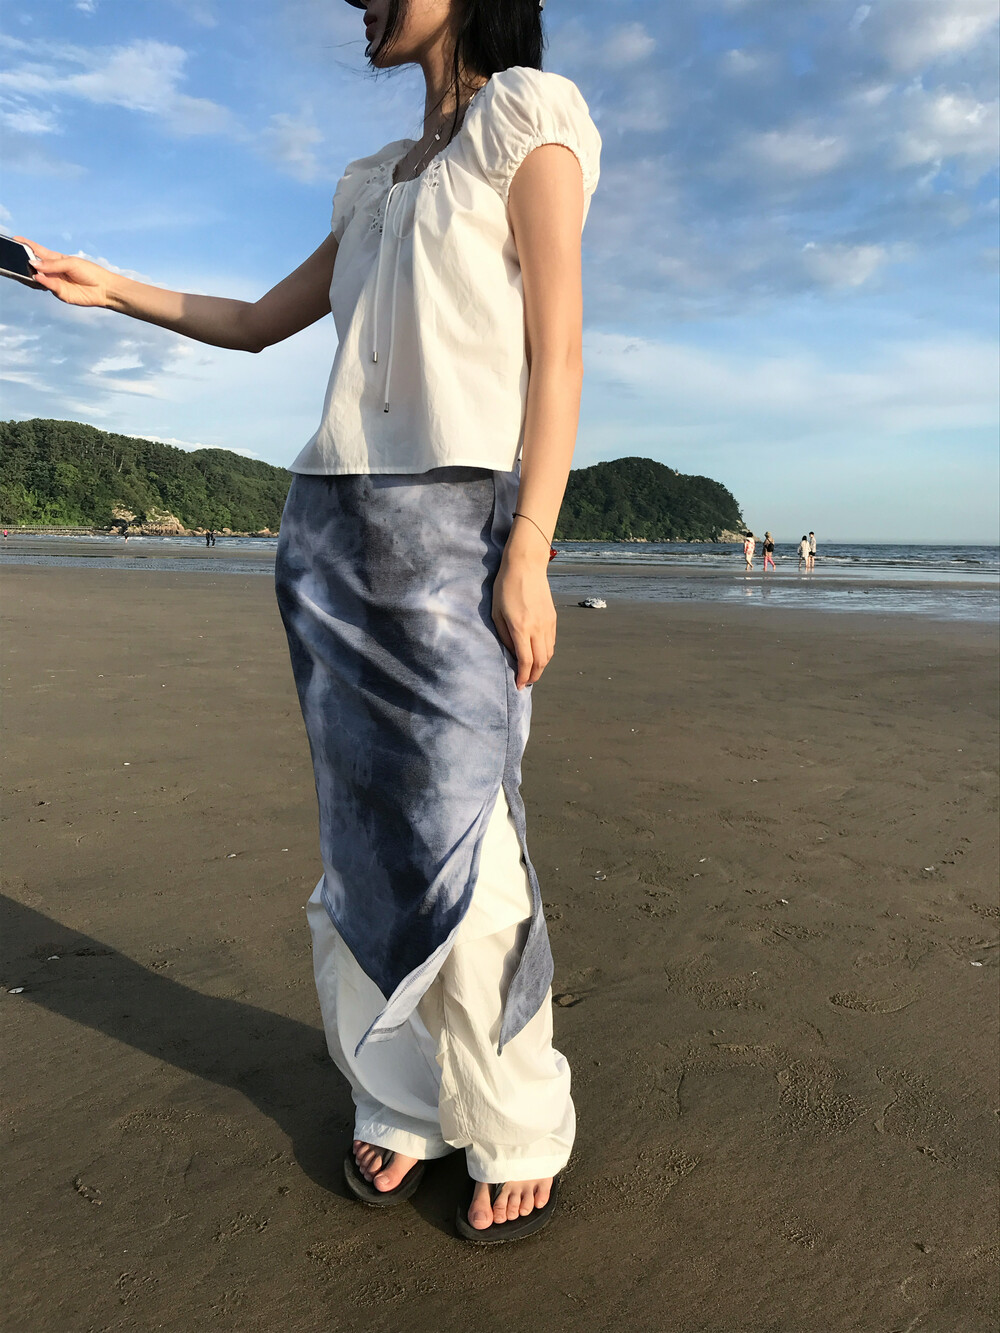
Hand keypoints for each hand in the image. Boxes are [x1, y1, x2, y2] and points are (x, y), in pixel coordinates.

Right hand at [14, 237, 110, 307]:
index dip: (27, 245)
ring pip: (38, 277)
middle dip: (25, 261)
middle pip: (35, 265)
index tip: (15, 239)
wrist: (104, 289)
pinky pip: (47, 286)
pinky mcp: (59, 293)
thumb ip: (52, 264)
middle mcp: (53, 270)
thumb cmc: (90, 272)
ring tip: (27, 267)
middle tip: (15, 257)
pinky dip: (42, 281)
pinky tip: (38, 277)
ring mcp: (55, 282)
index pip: (38, 250)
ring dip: (32, 273)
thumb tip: (32, 263)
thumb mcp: (71, 263)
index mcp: (55, 259)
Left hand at [492, 526, 556, 689]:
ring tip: (532, 672)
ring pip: (549, 653)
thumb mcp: (497, 612)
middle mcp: (538, 628)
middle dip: (534, 676)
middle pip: (541, 662)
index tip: (518, 685)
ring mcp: (548, 623)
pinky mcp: (553, 618)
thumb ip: (504, 635)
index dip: (522, 677)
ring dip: (541, 666)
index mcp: (521, 628)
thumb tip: (511, 654)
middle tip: (525, 683)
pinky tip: (538, 655)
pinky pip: (552, 642)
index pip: (526, 661)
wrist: (526, 565)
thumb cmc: (505, 587)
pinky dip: (546, 653)